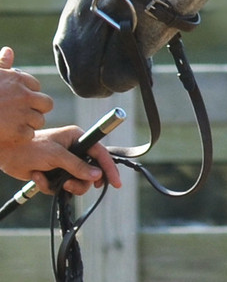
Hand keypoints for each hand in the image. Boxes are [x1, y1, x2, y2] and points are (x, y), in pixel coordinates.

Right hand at [0, 47, 53, 144]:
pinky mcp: (17, 131)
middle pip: (46, 104)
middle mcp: (24, 95)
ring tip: (10, 125)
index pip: (36, 87)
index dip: (27, 94)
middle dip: (36, 109)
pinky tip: (7, 134)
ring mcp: (22, 113)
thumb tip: (8, 50)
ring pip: (39, 120)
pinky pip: (29, 134)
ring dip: (28, 124)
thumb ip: (1, 64)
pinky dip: (19, 137)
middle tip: (20, 115)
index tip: (14, 100)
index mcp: (18, 79)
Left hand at [0, 125, 121, 194]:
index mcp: (78, 138)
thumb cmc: (31, 148)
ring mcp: (65, 163)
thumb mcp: (56, 155)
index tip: (116, 183)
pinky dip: (50, 186)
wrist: (6, 154)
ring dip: (65, 185)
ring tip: (53, 181)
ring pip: (78, 182)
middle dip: (80, 181)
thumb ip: (77, 165)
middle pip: (91, 172)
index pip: (100, 153)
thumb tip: (97, 175)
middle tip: (70, 185)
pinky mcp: (56, 174)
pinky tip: (38, 176)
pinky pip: (61, 187)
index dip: (109, 168)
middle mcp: (75, 150)